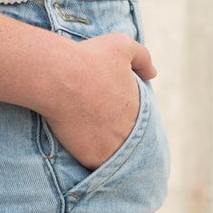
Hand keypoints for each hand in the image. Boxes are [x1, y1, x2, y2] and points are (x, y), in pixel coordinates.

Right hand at [41, 32, 155, 170]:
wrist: (59, 77)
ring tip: (93, 147)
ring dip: (106, 152)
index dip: (126, 119)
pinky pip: (95, 166)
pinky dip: (90, 161)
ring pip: (113, 156)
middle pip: (127, 141)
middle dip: (118, 138)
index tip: (112, 116)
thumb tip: (153, 74)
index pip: (139, 122)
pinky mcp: (91, 159)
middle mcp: (130, 133)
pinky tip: (82, 154)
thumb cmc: (89, 58)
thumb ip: (143, 58)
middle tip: (102, 133)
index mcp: (140, 109)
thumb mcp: (123, 46)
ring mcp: (112, 148)